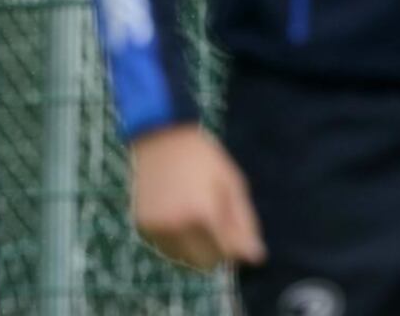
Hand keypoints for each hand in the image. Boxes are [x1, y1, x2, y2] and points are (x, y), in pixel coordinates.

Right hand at [129, 123, 265, 269]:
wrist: (160, 136)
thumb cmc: (203, 157)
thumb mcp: (233, 184)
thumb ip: (245, 224)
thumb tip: (255, 257)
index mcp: (202, 214)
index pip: (227, 253)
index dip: (237, 244)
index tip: (236, 225)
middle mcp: (176, 225)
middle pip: (205, 263)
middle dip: (216, 249)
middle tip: (217, 222)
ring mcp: (157, 227)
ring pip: (184, 259)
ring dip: (195, 247)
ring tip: (195, 214)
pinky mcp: (144, 225)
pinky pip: (167, 248)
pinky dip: (178, 240)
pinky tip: (179, 214)